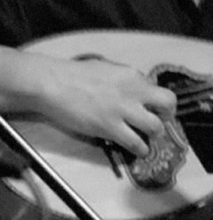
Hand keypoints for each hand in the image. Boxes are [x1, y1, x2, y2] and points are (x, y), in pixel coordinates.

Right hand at [32, 55, 177, 155]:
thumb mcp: (104, 69)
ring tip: (145, 138)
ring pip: (156, 127)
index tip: (145, 107)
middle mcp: (133, 91)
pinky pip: (136, 143)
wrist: (51, 83)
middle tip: (156, 121)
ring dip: (153, 134)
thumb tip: (127, 90)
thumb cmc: (70, 75)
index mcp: (130, 75)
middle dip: (165, 114)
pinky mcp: (110, 128)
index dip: (151, 100)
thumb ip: (121, 80)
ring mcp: (123, 111)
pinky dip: (140, 149)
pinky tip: (137, 150)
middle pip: (167, 103)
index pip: (155, 88)